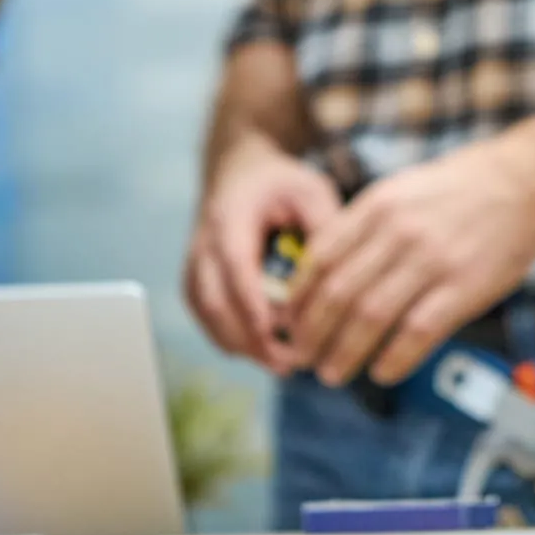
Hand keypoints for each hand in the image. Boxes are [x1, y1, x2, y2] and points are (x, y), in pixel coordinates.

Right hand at [184, 131, 341, 372]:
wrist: (241, 170)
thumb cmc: (281, 183)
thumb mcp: (312, 192)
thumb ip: (326, 230)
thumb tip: (339, 278)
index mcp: (231, 217)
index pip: (237, 268)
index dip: (255, 306)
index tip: (281, 336)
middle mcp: (205, 242)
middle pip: (214, 301)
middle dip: (249, 338)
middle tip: (288, 364)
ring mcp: (195, 262)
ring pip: (206, 314)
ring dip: (240, 343)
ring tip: (281, 364)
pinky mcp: (197, 279)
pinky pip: (205, 316)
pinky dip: (230, 337)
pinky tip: (261, 351)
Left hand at [284, 137, 534, 388]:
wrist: (525, 184)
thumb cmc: (460, 190)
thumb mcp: (401, 190)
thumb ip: (363, 226)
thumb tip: (321, 271)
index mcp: (378, 205)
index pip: (320, 257)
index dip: (299, 297)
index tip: (289, 322)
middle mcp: (398, 231)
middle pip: (338, 293)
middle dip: (313, 333)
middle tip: (301, 357)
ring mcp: (432, 260)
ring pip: (371, 317)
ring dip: (344, 353)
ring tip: (331, 374)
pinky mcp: (463, 288)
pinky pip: (418, 333)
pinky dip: (394, 359)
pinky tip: (381, 373)